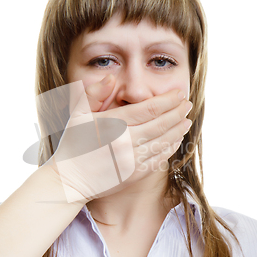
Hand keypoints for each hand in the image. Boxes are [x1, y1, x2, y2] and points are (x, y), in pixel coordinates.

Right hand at [45, 75, 191, 202]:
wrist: (69, 179)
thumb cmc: (72, 144)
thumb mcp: (77, 114)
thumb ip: (94, 93)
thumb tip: (112, 77)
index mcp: (113, 124)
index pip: (150, 108)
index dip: (168, 100)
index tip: (179, 93)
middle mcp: (125, 141)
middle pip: (161, 124)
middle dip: (178, 112)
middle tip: (187, 104)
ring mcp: (131, 160)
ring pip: (163, 141)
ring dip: (178, 130)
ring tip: (186, 120)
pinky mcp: (134, 175)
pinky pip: (159, 159)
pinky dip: (170, 148)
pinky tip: (175, 140)